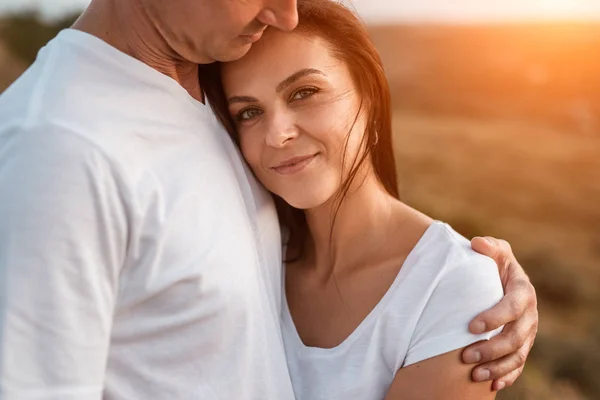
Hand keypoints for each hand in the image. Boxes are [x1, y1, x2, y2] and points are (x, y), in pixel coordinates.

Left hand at [462, 236, 538, 390]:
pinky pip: (518, 365)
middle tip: (466, 355)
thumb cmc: (492, 264)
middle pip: (516, 337)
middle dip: (491, 349)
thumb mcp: (493, 252)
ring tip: (475, 374)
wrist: (498, 280)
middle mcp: (529, 315)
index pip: (513, 307)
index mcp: (523, 291)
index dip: (495, 318)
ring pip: (517, 355)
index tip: (471, 326)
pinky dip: (507, 376)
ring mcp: (527, 333)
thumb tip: (477, 243)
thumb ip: (489, 247)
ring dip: (497, 367)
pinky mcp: (521, 346)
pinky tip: (492, 384)